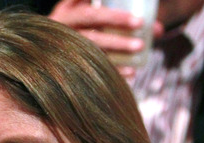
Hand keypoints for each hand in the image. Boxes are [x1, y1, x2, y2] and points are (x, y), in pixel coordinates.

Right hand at [49, 0, 163, 76]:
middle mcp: (62, 34)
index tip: (139, 23)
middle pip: (92, 40)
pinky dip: (112, 72)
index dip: (115, 18)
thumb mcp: (82, 8)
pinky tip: (130, 72)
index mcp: (67, 15)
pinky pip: (90, 73)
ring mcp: (62, 53)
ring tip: (138, 57)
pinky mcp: (66, 68)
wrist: (44, 43)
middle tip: (141, 44)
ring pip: (91, 57)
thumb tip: (158, 30)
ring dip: (116, 58)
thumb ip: (112, 11)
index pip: (92, 16)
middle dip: (118, 42)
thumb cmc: (76, 22)